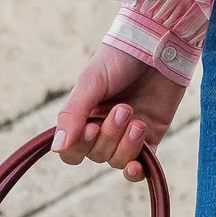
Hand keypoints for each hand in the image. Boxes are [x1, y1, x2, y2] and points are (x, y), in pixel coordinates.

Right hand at [53, 44, 186, 178]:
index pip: (71, 150)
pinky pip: (141, 166)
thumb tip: (57, 147)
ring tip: (137, 121)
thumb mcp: (90, 83)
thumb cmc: (119, 58)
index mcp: (83, 115)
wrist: (158, 45)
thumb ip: (73, 115)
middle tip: (123, 109)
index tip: (92, 127)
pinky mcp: (151, 136)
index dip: (80, 146)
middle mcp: (102, 128)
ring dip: (126, 145)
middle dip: (110, 135)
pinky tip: (137, 166)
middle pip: (97, 155)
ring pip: (118, 160)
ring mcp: (127, 134)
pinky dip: (136, 171)